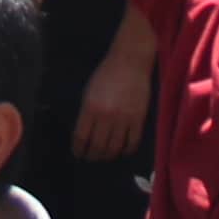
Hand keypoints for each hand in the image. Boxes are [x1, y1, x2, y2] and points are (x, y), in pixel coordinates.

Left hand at [75, 28, 155, 162]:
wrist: (130, 61)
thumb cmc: (107, 73)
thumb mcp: (89, 91)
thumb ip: (87, 113)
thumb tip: (85, 133)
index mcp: (90, 108)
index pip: (81, 137)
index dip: (79, 149)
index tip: (79, 153)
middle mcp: (106, 116)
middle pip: (97, 146)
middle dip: (93, 156)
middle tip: (92, 158)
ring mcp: (124, 118)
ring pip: (114, 148)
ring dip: (108, 155)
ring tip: (106, 156)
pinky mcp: (139, 119)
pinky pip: (132, 142)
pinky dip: (126, 150)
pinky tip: (123, 151)